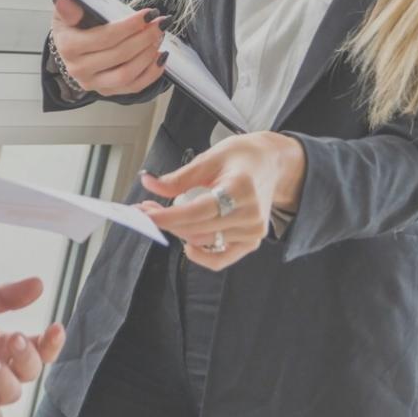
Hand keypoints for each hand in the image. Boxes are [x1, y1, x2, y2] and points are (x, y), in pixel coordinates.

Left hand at [0, 277, 65, 416]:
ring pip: (13, 394)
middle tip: (10, 338)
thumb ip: (2, 298)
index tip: (55, 328)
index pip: (36, 347)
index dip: (50, 342)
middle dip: (26, 357)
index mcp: (1, 343)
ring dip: (4, 378)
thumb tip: (39, 283)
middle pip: (30, 371)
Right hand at [50, 0, 167, 95]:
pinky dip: (151, 73)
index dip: (129, 26)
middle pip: (119, 55)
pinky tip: (160, 57)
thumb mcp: (68, 13)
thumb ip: (69, 9)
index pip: (105, 38)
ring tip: (158, 38)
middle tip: (158, 24)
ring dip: (148, 55)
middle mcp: (79, 69)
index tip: (147, 15)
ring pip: (127, 74)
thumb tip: (63, 2)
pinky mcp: (107, 91)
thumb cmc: (75, 27)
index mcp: (69, 47)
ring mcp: (94, 83)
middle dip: (144, 38)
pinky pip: (133, 87)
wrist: (72, 48)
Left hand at [138, 132, 305, 270]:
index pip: (199, 210)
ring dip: (178, 232)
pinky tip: (187, 242)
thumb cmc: (242, 157)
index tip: (145, 215)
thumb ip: (180, 177)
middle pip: (198, 228)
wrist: (272, 165)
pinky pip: (221, 259)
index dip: (169, 216)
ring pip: (203, 242)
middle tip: (147, 209)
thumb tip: (150, 183)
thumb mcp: (210, 158)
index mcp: (241, 188)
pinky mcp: (251, 242)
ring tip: (164, 215)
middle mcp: (250, 214)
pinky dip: (200, 254)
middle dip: (167, 221)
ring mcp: (253, 232)